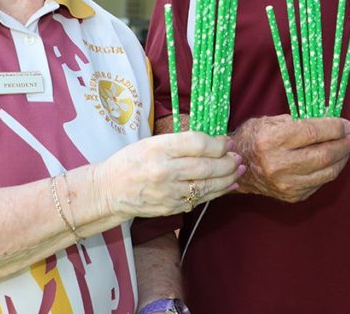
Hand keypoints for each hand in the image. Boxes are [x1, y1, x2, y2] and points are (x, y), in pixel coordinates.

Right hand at [93, 132, 243, 221]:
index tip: (227, 141)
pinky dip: (217, 192)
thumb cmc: (131, 161)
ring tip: (239, 170)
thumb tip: (212, 142)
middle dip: (228, 162)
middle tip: (238, 157)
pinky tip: (229, 185)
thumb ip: (179, 142)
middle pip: (206, 166)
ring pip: (206, 185)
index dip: (218, 143)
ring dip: (228, 178)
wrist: (110, 190)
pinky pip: (200, 199)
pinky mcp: (171, 207)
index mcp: (158, 149)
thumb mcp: (151, 142)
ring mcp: (168, 192)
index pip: (197, 144)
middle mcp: (164, 171)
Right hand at [232, 114, 349, 202]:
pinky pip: (320, 182)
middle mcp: (278, 164)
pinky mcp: (292, 196)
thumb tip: (329, 122)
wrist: (236, 168)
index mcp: (272, 140)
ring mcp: (286, 184)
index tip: (347, 124)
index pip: (313, 133)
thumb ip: (298, 121)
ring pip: (327, 172)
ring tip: (348, 146)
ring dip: (343, 158)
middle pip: (324, 154)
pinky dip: (331, 170)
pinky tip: (333, 160)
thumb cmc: (253, 138)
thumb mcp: (269, 121)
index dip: (335, 127)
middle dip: (345, 143)